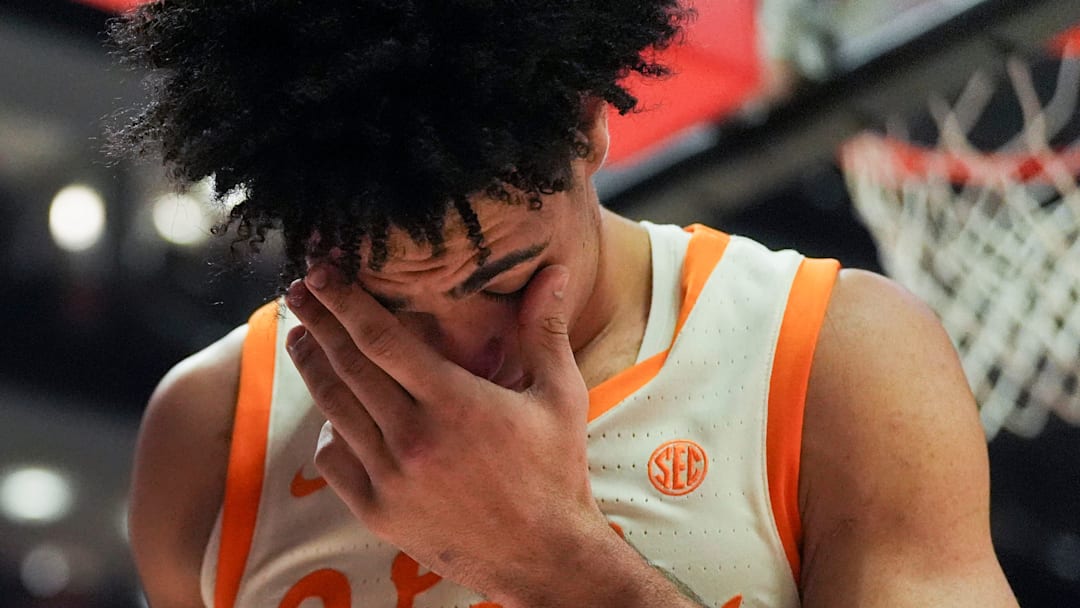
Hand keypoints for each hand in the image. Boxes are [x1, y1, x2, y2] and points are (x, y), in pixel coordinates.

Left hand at [284, 264, 615, 602]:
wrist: (541, 556)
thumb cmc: (554, 471)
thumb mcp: (559, 396)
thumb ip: (544, 330)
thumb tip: (554, 270)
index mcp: (455, 403)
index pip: (382, 339)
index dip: (346, 302)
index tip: (323, 273)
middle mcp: (414, 439)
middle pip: (347, 367)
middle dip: (318, 323)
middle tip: (298, 290)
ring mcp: (390, 479)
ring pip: (335, 410)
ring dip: (312, 369)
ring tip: (300, 338)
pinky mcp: (377, 512)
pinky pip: (334, 460)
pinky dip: (330, 430)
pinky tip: (335, 413)